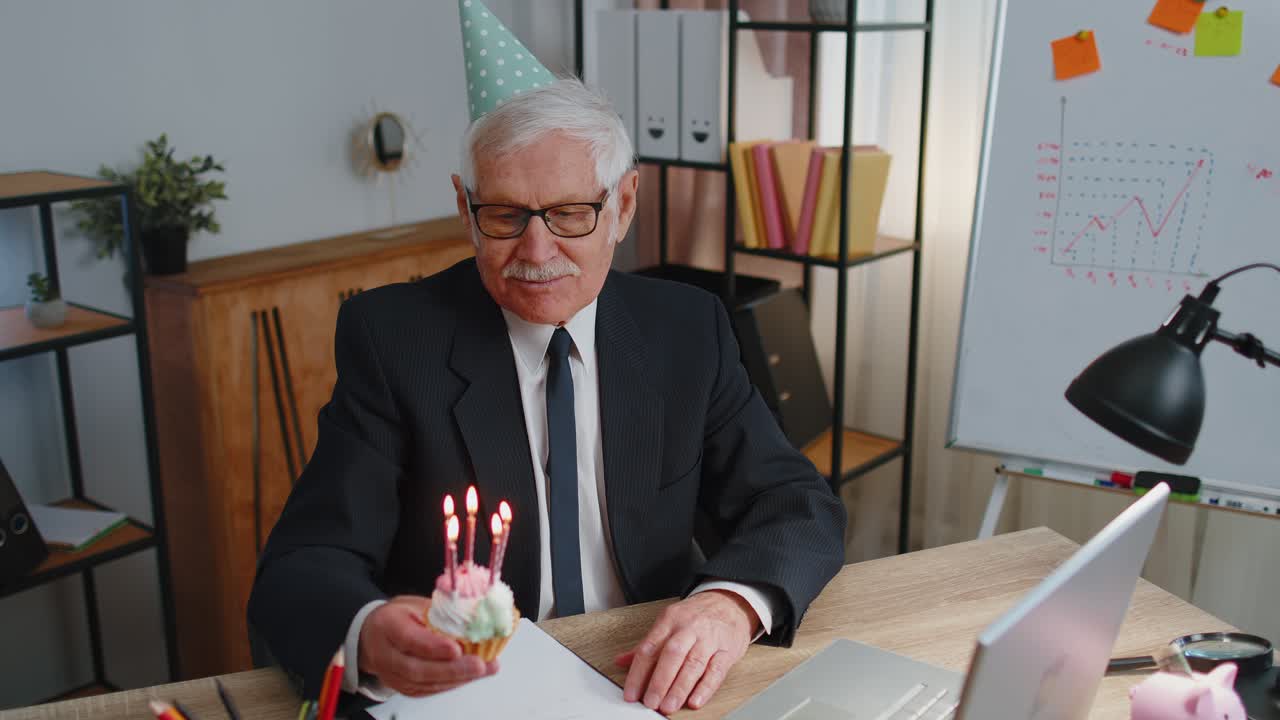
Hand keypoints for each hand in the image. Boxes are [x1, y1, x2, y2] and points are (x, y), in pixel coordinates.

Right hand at [358, 595, 497, 695]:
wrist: (373, 636)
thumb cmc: (398, 617)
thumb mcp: (415, 605)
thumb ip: (439, 613)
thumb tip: (474, 620)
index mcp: (387, 625)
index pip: (408, 639)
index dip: (433, 647)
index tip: (457, 648)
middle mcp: (385, 654)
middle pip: (416, 669)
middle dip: (451, 669)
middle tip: (479, 665)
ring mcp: (392, 675)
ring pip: (424, 684)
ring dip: (457, 678)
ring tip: (484, 670)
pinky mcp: (402, 687)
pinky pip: (428, 689)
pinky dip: (451, 683)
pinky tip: (470, 675)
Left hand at [615, 590, 756, 714]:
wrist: (729, 602)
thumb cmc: (696, 616)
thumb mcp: (668, 622)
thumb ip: (647, 645)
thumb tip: (621, 661)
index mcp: (669, 620)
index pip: (649, 648)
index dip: (638, 673)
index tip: (631, 694)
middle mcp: (689, 628)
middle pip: (672, 655)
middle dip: (659, 681)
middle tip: (651, 702)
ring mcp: (709, 639)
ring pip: (693, 664)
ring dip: (680, 688)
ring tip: (669, 706)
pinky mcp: (727, 650)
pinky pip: (716, 670)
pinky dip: (705, 687)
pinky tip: (695, 700)